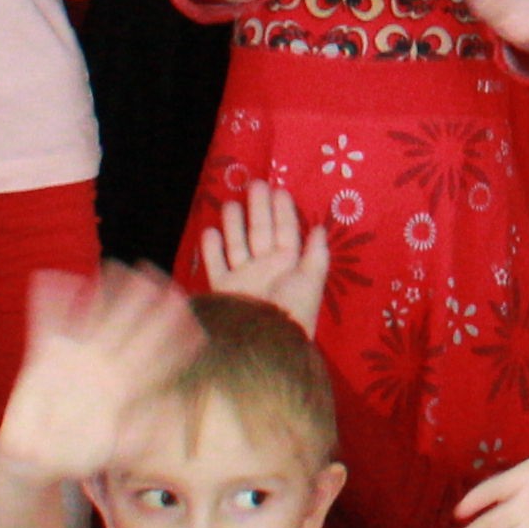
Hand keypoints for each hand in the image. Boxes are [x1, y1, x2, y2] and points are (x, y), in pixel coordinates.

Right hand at [1, 263, 209, 478]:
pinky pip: (46, 323)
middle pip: (128, 326)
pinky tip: (50, 280)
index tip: (187, 312)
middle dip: (142, 301)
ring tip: (112, 268)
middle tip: (156, 274)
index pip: (153, 354)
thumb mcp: (112, 450)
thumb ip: (137, 434)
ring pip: (92, 317)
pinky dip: (48, 302)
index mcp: (123, 384)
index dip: (171, 335)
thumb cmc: (79, 455)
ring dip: (101, 292)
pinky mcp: (45, 357)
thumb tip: (167, 417)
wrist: (37, 458)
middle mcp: (104, 364)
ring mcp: (76, 357)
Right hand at [200, 180, 334, 327]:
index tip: (279, 189)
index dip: (283, 211)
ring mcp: (244, 278)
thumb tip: (319, 228)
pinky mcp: (224, 290)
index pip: (286, 231)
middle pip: (260, 232)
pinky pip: (216, 265)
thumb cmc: (292, 311)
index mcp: (290, 265)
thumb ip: (316, 254)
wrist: (264, 344)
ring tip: (229, 203)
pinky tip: (209, 231)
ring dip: (234, 224)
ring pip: (237, 244)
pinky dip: (211, 249)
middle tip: (255, 183)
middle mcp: (266, 268)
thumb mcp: (311, 280)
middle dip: (258, 209)